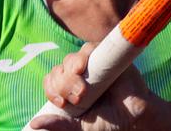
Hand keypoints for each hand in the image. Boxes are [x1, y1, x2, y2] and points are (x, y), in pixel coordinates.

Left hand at [29, 43, 167, 130]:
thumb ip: (60, 125)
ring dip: (70, 74)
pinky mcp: (105, 53)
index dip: (51, 89)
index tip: (61, 103)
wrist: (136, 116)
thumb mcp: (81, 128)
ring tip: (83, 91)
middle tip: (77, 100)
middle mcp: (78, 74)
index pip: (51, 81)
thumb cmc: (109, 123)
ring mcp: (91, 63)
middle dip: (62, 86)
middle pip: (58, 70)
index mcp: (69, 89)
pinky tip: (82, 68)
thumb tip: (34, 124)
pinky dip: (82, 56)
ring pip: (69, 59)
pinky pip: (88, 48)